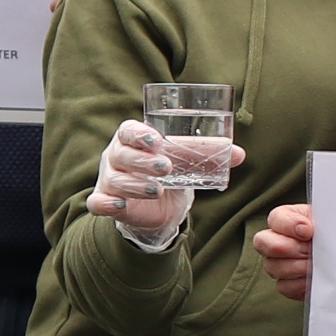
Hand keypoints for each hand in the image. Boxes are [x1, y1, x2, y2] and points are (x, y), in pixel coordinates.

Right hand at [89, 119, 237, 249]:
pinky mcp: (105, 200)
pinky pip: (96, 202)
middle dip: (143, 161)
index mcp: (132, 139)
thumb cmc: (168, 171)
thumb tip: (239, 154)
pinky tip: (120, 204)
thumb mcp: (186, 161)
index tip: (155, 139)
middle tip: (166, 168)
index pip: (128, 130)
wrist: (158, 205)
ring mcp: (108, 179)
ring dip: (134, 184)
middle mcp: (116, 156)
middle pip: (121, 154)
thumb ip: (208, 155)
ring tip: (158, 189)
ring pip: (113, 179)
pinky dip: (105, 203)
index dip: (138, 134)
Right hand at [256, 202, 317, 301]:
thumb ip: (320, 219)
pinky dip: (300, 284)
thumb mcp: (329, 220)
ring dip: (298, 266)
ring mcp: (277, 264)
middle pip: (263, 243)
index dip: (290, 225)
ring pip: (272, 266)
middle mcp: (275, 240)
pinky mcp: (286, 284)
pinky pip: (283, 286)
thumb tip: (307, 229)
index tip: (309, 231)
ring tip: (317, 264)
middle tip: (311, 250)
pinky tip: (314, 278)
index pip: (276, 218)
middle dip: (290, 247)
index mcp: (285, 220)